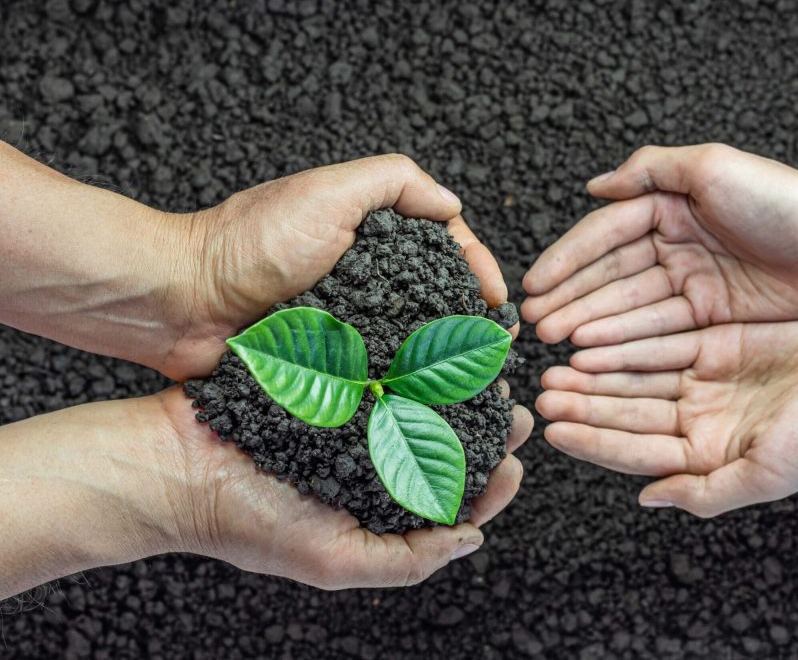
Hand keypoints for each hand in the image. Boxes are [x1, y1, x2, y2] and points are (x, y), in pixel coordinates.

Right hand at [0, 387, 531, 597]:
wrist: (173, 462)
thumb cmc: (246, 521)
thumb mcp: (332, 559)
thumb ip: (404, 559)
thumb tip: (473, 540)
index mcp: (377, 509)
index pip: (451, 501)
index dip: (491, 484)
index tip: (514, 464)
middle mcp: (370, 461)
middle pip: (445, 443)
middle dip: (486, 429)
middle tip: (515, 408)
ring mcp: (351, 417)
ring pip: (422, 400)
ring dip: (459, 388)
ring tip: (490, 373)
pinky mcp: (331, 379)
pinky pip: (381, 367)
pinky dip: (412, 359)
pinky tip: (438, 347)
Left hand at [161, 153, 515, 379]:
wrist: (182, 303)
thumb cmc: (250, 243)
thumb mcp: (329, 192)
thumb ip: (395, 182)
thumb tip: (454, 206)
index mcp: (371, 233)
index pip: (444, 245)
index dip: (478, 268)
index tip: (498, 298)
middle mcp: (365, 276)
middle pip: (436, 295)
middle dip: (472, 319)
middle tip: (498, 347)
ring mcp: (348, 321)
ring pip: (412, 339)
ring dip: (446, 359)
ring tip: (476, 382)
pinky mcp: (328, 363)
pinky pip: (376, 373)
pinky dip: (405, 385)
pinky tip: (430, 401)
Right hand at [521, 144, 797, 345]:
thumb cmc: (784, 199)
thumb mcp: (711, 167)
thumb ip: (649, 170)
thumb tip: (594, 185)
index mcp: (669, 207)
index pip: (604, 236)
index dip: (566, 261)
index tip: (534, 284)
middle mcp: (675, 245)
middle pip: (610, 277)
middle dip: (571, 300)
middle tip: (535, 324)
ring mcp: (692, 284)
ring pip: (629, 308)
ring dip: (590, 325)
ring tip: (555, 343)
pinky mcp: (711, 318)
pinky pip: (659, 332)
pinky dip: (625, 344)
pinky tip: (595, 354)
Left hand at [535, 310, 797, 516]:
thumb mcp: (768, 473)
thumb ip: (705, 491)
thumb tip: (647, 499)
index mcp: (708, 455)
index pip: (636, 450)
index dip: (595, 440)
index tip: (556, 430)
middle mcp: (700, 418)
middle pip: (628, 410)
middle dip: (585, 403)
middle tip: (543, 392)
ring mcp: (706, 378)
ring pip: (637, 374)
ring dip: (597, 371)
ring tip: (557, 364)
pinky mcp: (716, 340)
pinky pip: (662, 340)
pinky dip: (629, 340)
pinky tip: (595, 337)